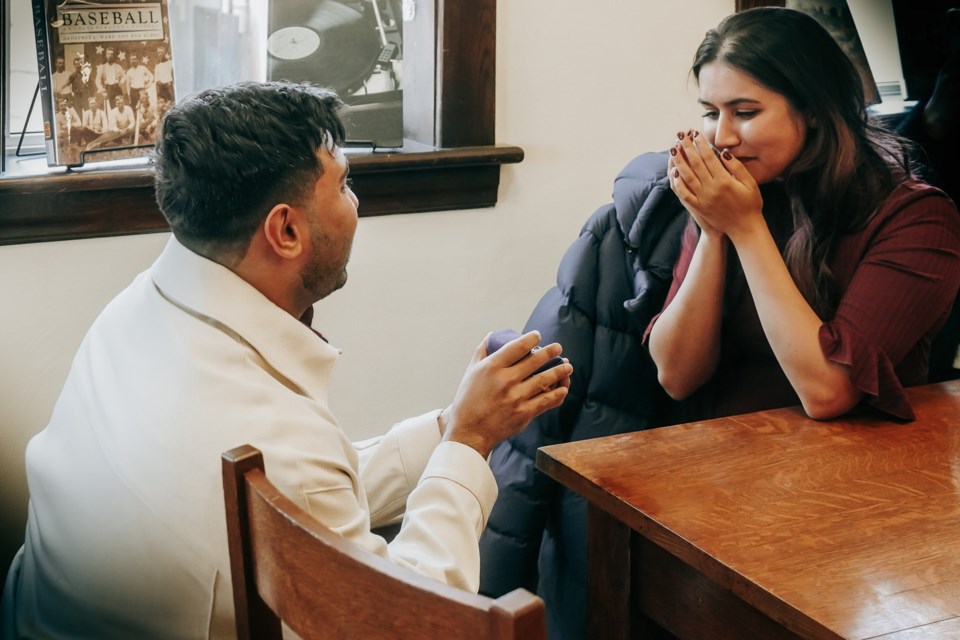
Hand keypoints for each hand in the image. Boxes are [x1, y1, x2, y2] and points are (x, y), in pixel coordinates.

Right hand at [439, 331, 571, 457]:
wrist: (470, 432)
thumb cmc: (468, 401)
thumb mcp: (470, 373)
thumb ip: (482, 352)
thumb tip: (492, 336)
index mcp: (492, 368)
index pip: (516, 347)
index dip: (530, 339)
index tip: (538, 335)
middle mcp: (506, 381)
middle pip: (535, 361)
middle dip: (550, 352)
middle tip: (558, 348)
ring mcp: (516, 397)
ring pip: (545, 380)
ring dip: (559, 371)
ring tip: (567, 366)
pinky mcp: (524, 413)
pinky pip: (546, 400)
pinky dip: (557, 394)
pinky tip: (563, 389)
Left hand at [669, 130, 763, 241]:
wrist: (745, 229)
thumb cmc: (751, 204)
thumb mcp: (750, 184)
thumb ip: (737, 167)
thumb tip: (723, 152)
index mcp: (725, 181)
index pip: (708, 157)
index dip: (700, 144)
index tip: (695, 133)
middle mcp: (711, 189)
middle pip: (695, 164)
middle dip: (687, 148)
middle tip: (680, 135)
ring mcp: (703, 199)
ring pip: (687, 177)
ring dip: (679, 162)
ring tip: (673, 150)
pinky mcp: (699, 208)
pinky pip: (684, 194)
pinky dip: (678, 184)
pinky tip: (673, 173)